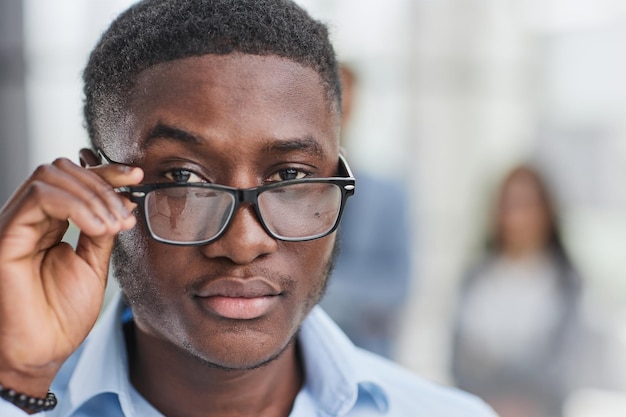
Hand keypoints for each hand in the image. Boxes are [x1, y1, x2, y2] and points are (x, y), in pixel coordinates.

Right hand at [0, 151, 142, 396]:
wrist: (44, 351)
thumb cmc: (63, 315)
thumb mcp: (94, 263)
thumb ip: (103, 230)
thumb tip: (123, 200)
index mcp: (50, 224)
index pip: (75, 181)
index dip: (107, 172)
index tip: (137, 177)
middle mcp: (30, 220)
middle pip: (62, 169)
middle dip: (103, 183)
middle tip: (125, 213)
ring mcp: (16, 224)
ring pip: (50, 176)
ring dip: (93, 196)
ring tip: (113, 226)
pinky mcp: (6, 234)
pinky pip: (39, 197)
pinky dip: (76, 205)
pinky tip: (97, 228)